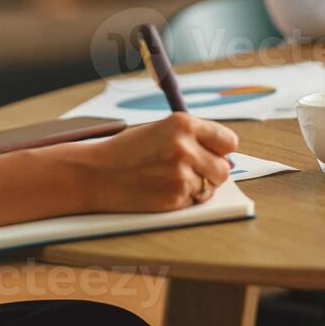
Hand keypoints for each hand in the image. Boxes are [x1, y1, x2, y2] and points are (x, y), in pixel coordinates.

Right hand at [67, 114, 237, 212]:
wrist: (96, 173)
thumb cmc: (128, 151)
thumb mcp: (161, 131)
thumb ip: (192, 139)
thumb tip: (226, 159)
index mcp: (184, 124)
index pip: (228, 141)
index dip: (221, 150)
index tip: (214, 155)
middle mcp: (186, 146)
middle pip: (223, 168)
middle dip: (211, 172)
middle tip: (189, 172)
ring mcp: (181, 173)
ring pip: (210, 187)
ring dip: (198, 187)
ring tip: (170, 180)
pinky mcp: (175, 197)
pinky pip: (194, 201)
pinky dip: (182, 199)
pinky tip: (160, 190)